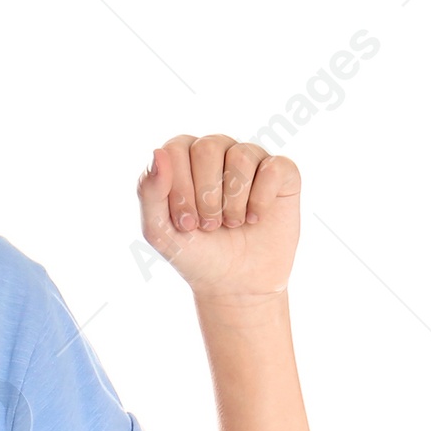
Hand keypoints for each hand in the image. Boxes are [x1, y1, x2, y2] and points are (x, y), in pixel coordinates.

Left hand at [137, 135, 299, 300]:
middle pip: (207, 147)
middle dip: (206, 196)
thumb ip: (149, 192)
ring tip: (232, 223)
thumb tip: (158, 152)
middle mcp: (216, 149)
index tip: (186, 225)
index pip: (175, 149)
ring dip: (233, 201)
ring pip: (241, 156)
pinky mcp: (281, 173)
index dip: (180, 189)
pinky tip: (255, 218)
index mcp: (182, 156)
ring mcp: (250, 158)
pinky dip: (261, 200)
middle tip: (209, 226)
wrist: (236, 283)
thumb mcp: (160, 231)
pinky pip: (274, 167)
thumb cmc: (195, 252)